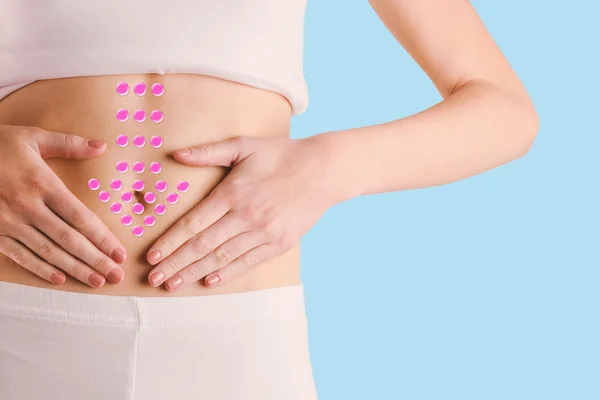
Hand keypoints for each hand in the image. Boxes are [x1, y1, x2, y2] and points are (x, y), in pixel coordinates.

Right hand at [0, 125, 126, 286]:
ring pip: (47, 251)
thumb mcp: (32, 137)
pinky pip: (19, 255)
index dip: (102, 238)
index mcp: (42, 183)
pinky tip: (59, 279)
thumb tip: (101, 146)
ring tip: (96, 280)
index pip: (80, 217)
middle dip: (95, 259)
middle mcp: (27, 206)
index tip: (119, 252)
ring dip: (74, 268)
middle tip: (115, 275)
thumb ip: (68, 144)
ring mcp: (8, 221)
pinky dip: (39, 269)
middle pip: (69, 239)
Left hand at [146, 135, 335, 290]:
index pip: (193, 224)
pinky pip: (249, 262)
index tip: (151, 256)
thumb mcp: (244, 146)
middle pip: (202, 246)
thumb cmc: (281, 155)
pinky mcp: (279, 243)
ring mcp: (263, 232)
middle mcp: (245, 216)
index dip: (169, 242)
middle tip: (154, 279)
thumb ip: (208, 152)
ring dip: (195, 273)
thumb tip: (175, 154)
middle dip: (175, 264)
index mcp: (232, 193)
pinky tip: (210, 282)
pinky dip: (228, 273)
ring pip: (222, 258)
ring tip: (174, 285)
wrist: (323, 170)